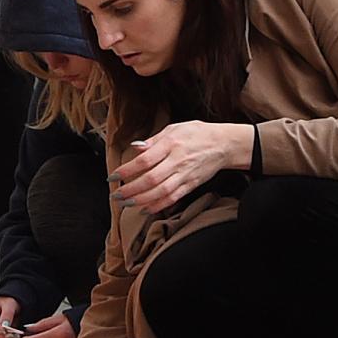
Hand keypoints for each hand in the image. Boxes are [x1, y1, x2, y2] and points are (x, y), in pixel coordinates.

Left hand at [108, 120, 249, 210]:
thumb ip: (153, 140)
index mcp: (171, 144)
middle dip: (131, 189)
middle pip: (151, 179)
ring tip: (126, 204)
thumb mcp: (174, 128)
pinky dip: (158, 206)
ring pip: (161, 192)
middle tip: (116, 195)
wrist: (224, 144)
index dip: (127, 170)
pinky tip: (145, 209)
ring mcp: (185, 174)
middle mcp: (178, 161)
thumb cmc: (197, 134)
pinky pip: (173, 198)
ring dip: (141, 200)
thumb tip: (135, 147)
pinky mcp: (191, 185)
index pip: (145, 160)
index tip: (113, 176)